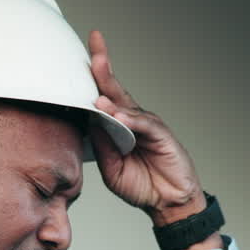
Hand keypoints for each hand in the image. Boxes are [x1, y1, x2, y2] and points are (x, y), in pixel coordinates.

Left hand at [87, 30, 207, 226]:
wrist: (168, 203)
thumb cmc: (141, 185)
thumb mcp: (112, 169)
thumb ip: (102, 147)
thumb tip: (90, 123)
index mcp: (117, 126)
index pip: (102, 97)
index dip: (93, 77)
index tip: (81, 54)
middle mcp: (131, 120)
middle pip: (114, 89)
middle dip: (103, 67)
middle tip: (94, 46)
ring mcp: (147, 125)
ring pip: (127, 106)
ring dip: (113, 96)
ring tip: (98, 92)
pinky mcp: (162, 135)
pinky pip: (144, 125)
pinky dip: (132, 121)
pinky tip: (120, 118)